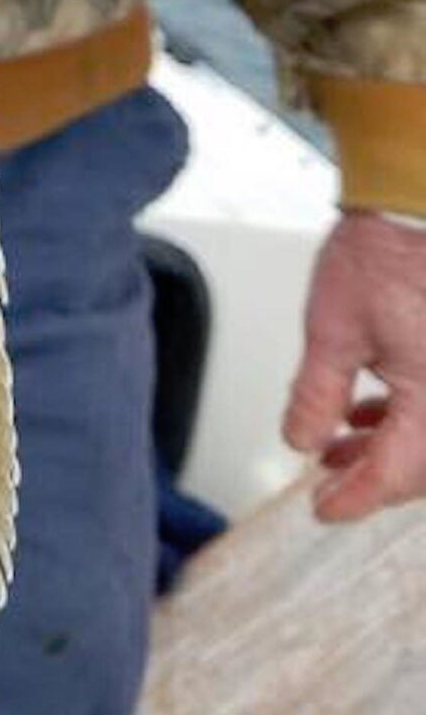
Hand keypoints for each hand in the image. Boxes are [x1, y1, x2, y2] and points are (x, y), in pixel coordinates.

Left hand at [282, 212, 425, 521]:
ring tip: (333, 448)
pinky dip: (402, 420)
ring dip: (386, 450)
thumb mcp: (332, 329)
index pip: (398, 472)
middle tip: (328, 482)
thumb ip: (317, 394)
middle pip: (422, 465)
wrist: (415, 206)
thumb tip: (301, 440)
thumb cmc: (385, 253)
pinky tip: (363, 415)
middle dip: (373, 478)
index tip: (322, 508)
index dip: (355, 497)